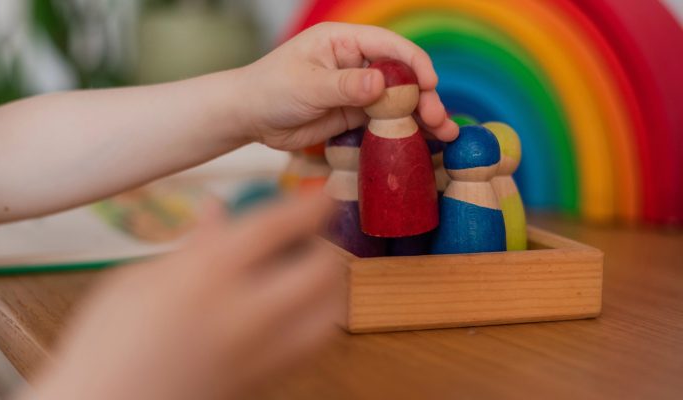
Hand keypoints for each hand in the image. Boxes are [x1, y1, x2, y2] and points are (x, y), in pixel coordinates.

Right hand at [28, 194, 342, 399]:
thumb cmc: (107, 346)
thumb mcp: (138, 280)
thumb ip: (191, 246)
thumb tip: (218, 211)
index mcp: (207, 275)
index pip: (279, 227)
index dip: (312, 205)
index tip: (324, 194)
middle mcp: (244, 313)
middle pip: (323, 270)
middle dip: (328, 245)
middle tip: (313, 237)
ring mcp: (260, 353)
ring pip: (331, 313)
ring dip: (331, 285)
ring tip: (309, 273)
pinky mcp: (264, 381)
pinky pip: (312, 345)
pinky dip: (317, 319)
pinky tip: (293, 310)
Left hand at [238, 22, 459, 150]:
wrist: (249, 117)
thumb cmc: (270, 89)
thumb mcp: (307, 85)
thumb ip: (345, 86)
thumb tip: (381, 83)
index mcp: (344, 41)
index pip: (389, 46)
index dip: (414, 64)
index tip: (430, 85)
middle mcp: (356, 62)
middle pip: (401, 76)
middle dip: (424, 96)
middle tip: (438, 120)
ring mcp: (357, 90)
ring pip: (398, 101)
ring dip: (421, 117)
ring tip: (445, 135)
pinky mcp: (354, 115)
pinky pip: (385, 121)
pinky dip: (405, 132)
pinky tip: (424, 144)